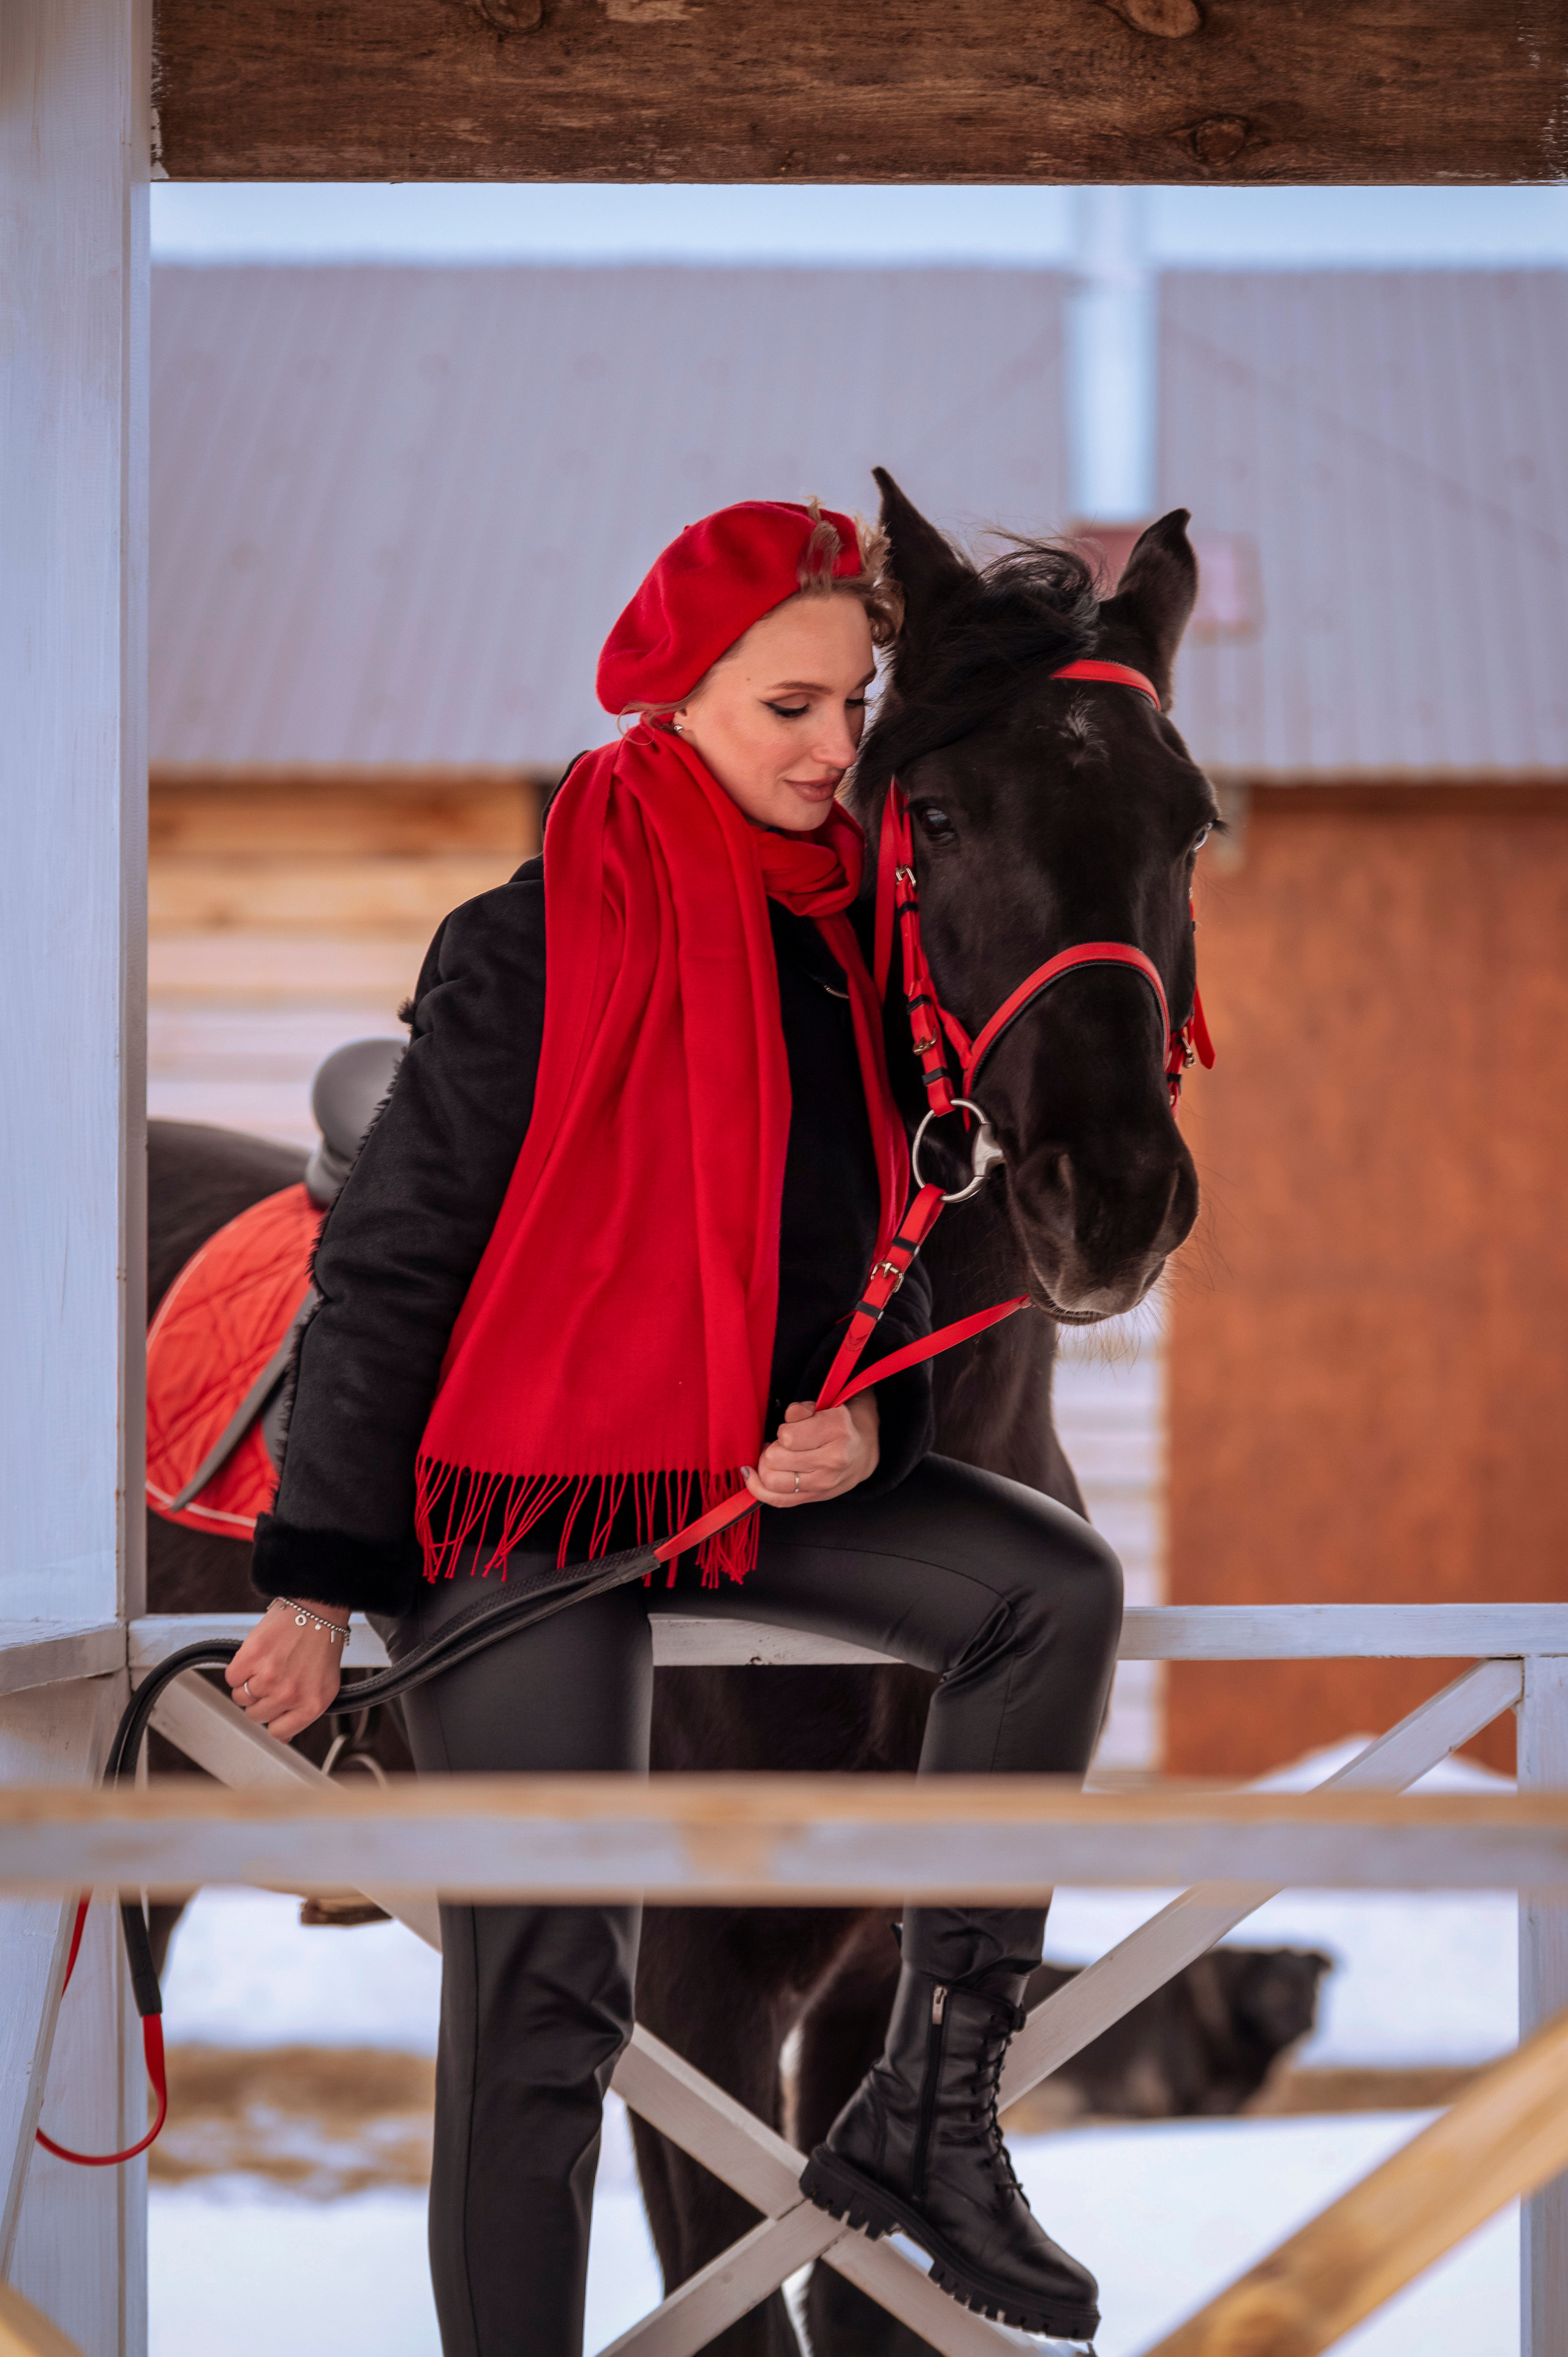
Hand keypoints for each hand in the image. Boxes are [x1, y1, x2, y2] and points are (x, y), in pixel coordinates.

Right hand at [225, 1598, 346, 1742]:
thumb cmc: (322, 1644)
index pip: (278, 1733)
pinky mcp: (251, 1658)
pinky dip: (239, 1668)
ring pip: (241, 1697)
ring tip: (269, 1663)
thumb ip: (304, 1713)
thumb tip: (282, 1736)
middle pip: (256, 1715)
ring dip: (249, 1682)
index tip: (276, 1707)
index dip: (275, 1719)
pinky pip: (232, 1678)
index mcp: (312, 1705)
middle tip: (275, 1677)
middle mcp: (291, 1694)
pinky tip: (258, 1656)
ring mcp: (269, 1677)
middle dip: (262, 1699)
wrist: (316, 1609)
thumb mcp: (325, 1686)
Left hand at [743, 1393, 879, 1509]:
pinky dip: (758, 1488)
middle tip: (780, 1445)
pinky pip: (778, 1500)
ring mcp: (825, 1483)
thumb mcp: (824, 1408)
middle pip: (775, 1460)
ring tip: (773, 1458)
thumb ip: (802, 1410)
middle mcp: (833, 1459)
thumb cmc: (837, 1426)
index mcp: (836, 1429)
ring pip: (772, 1481)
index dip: (782, 1431)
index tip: (789, 1430)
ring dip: (766, 1467)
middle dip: (771, 1449)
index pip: (788, 1437)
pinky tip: (751, 1476)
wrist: (862, 1453)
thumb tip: (788, 1417)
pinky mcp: (816, 1497)